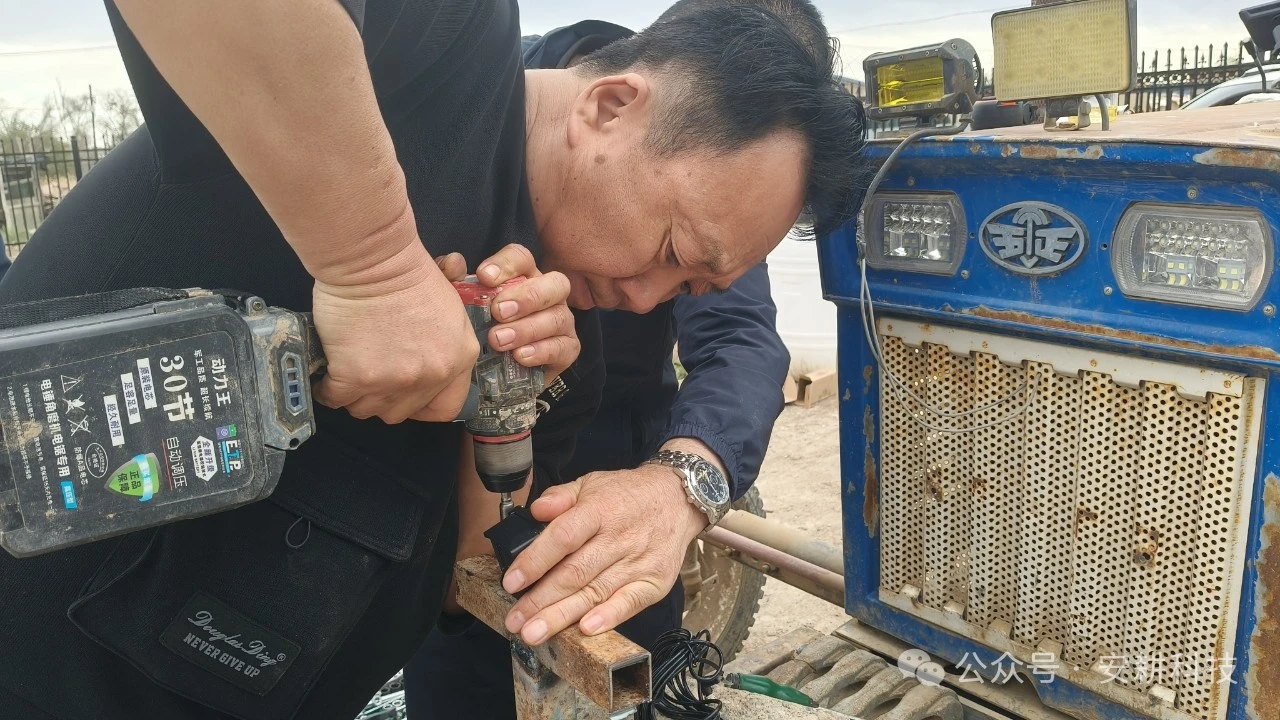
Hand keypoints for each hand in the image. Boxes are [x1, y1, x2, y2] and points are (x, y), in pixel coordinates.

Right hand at [312, 242, 479, 423]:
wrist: (373, 260)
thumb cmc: (407, 273)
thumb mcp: (449, 309)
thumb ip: (446, 346)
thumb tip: (426, 365)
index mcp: (457, 360)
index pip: (444, 408)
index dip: (421, 406)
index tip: (406, 395)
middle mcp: (430, 376)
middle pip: (399, 412)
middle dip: (383, 397)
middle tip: (370, 375)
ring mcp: (393, 381)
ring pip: (365, 409)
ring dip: (355, 394)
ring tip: (347, 370)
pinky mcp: (355, 378)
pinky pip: (335, 398)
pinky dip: (328, 388)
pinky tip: (329, 371)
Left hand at [436, 244, 577, 383]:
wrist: (494, 373)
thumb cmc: (481, 330)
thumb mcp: (461, 304)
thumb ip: (452, 280)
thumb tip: (453, 262)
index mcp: (523, 276)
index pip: (522, 258)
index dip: (505, 264)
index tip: (483, 277)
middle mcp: (548, 295)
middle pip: (554, 283)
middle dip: (527, 297)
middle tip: (498, 311)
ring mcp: (561, 321)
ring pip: (557, 317)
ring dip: (527, 329)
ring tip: (499, 340)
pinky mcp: (567, 349)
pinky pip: (563, 348)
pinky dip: (542, 352)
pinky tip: (519, 356)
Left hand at [499, 464, 707, 644]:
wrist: (678, 499)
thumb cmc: (628, 495)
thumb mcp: (592, 483)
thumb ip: (561, 497)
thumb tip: (536, 510)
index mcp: (599, 510)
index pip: (563, 537)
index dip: (535, 561)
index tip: (512, 582)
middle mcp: (619, 537)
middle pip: (576, 572)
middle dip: (541, 600)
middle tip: (515, 621)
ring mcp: (638, 561)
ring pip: (596, 592)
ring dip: (563, 616)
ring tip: (535, 633)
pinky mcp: (654, 581)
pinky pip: (630, 602)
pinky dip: (609, 617)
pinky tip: (585, 629)